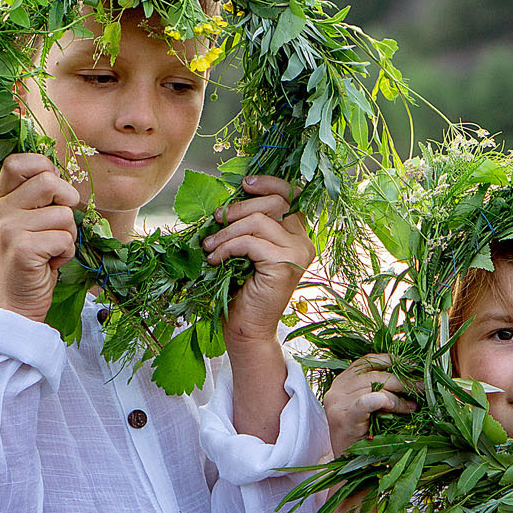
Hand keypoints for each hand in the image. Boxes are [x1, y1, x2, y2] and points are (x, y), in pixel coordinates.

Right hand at [0, 153, 80, 321]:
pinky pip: (65, 238)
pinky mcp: (22, 248)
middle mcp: (1, 209)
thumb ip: (42, 197)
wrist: (18, 303)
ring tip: (51, 250)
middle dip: (67, 204)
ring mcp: (9, 228)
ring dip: (68, 235)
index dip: (44, 168)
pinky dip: (66, 253)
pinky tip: (50, 263)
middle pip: (49, 181)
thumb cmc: (36, 259)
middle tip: (58, 227)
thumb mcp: (35, 222)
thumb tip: (65, 175)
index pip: (18, 161)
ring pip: (64, 214)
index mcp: (3, 199)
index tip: (53, 192)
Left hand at [203, 175, 315, 345]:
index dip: (269, 183)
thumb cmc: (241, 290)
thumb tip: (227, 201)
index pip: (292, 194)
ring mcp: (296, 253)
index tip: (245, 183)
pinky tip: (214, 259)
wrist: (246, 329)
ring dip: (227, 231)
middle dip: (240, 207)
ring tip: (209, 246)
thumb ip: (248, 225)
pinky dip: (227, 247)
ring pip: (260, 220)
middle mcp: (303, 241)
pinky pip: (250, 242)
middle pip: (274, 202)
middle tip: (216, 220)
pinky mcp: (284, 265)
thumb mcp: (245, 249)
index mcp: (296, 234)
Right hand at [323, 354, 415, 453]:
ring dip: (400, 396)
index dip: (392, 360)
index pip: (368, 360)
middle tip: (422, 386)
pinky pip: (366, 401)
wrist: (348, 466)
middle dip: (402, 379)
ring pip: (375, 387)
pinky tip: (398, 407)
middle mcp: (336, 388)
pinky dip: (385, 401)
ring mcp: (337, 402)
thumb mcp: (372, 406)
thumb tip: (412, 374)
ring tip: (414, 406)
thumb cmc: (364, 435)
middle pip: (375, 374)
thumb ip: (382, 388)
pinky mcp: (342, 417)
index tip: (414, 364)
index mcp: (342, 381)